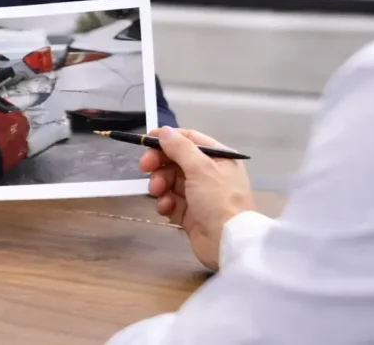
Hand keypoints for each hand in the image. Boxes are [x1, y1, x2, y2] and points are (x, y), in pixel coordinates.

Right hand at [141, 127, 255, 270]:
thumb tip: (164, 131)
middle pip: (177, 161)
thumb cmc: (218, 199)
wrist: (228, 243)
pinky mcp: (191, 214)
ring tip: (157, 192)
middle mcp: (209, 174)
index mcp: (218, 158)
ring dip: (160, 184)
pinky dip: (166, 203)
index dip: (167, 138)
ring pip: (171, 181)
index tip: (146, 141)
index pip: (189, 140)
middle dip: (160, 164)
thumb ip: (180, 148)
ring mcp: (200, 195)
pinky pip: (172, 202)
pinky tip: (166, 208)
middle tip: (144, 167)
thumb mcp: (201, 168)